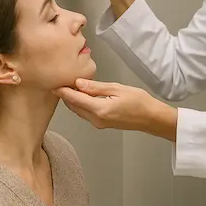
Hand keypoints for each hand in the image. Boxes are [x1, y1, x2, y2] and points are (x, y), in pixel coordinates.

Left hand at [54, 79, 177, 141]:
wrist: (151, 117)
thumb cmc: (138, 101)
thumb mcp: (117, 88)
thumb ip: (96, 87)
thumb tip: (78, 83)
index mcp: (100, 109)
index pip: (75, 99)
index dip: (63, 91)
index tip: (54, 83)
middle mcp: (96, 119)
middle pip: (74, 106)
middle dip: (65, 95)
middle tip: (60, 81)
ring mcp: (98, 123)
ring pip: (78, 111)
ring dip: (72, 100)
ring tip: (68, 86)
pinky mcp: (101, 124)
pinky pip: (85, 114)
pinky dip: (80, 105)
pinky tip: (81, 95)